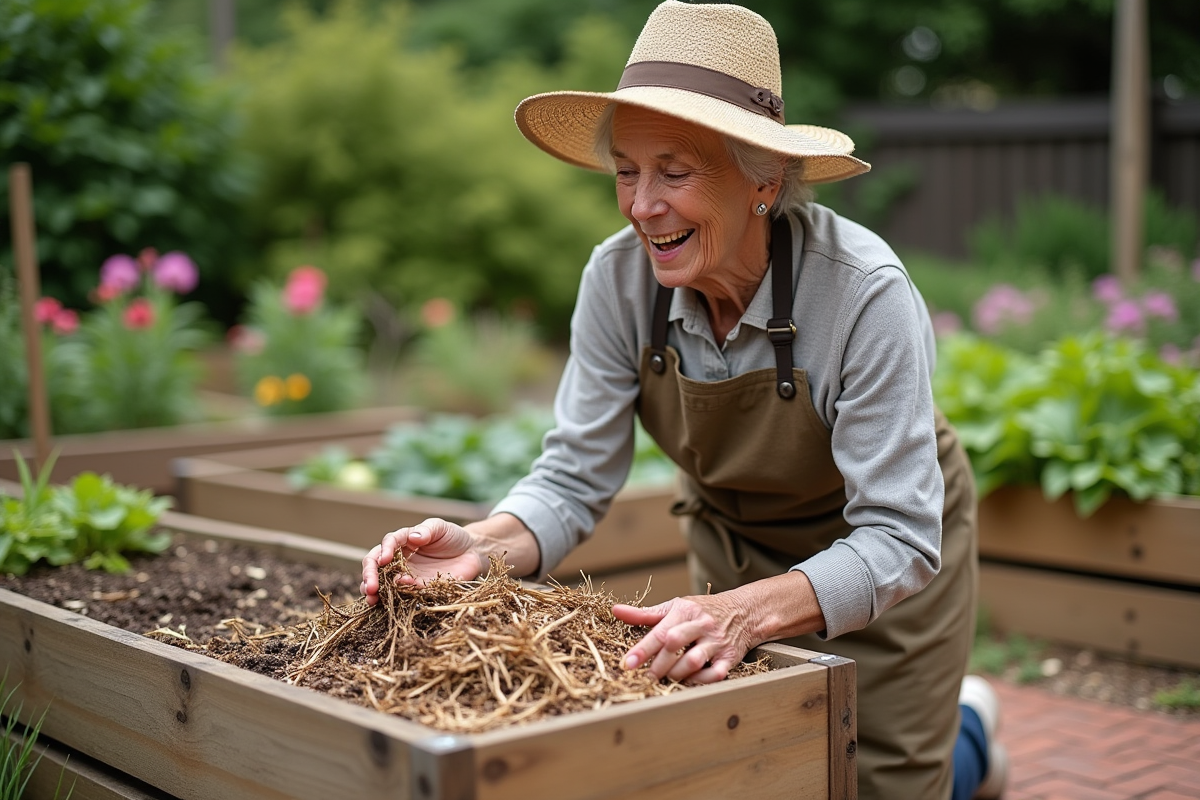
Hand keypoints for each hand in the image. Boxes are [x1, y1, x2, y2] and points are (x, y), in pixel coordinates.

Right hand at [360, 518, 482, 604]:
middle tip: (370, 586)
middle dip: (370, 575)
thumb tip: (414, 536)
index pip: (387, 544)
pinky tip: (397, 598)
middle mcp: (400, 558)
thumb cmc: (453, 536)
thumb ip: (428, 530)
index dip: (383, 551)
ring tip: (371, 598)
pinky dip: (397, 596)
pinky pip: (404, 593)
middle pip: (376, 565)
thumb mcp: (441, 527)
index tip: (384, 560)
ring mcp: (407, 574)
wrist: (471, 553)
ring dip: (375, 591)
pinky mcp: (417, 588)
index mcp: (403, 540)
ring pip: (384, 583)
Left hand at [611, 592, 757, 684]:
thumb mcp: (675, 606)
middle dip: (656, 665)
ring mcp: (716, 642)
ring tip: (666, 678)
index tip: (627, 664)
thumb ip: (645, 614)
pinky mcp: (730, 657)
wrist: (743, 611)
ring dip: (676, 673)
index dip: (642, 650)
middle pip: (674, 645)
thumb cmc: (702, 610)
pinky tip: (689, 681)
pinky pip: (715, 674)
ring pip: (693, 661)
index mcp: (685, 611)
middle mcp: (701, 625)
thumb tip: (616, 611)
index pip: (659, 632)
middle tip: (645, 677)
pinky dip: (700, 681)